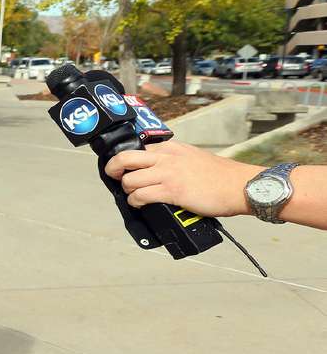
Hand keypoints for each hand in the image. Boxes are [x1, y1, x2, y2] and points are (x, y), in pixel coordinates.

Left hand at [103, 140, 259, 217]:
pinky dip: (135, 202)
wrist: (241, 186)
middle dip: (113, 168)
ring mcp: (168, 174)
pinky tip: (140, 204)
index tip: (121, 168)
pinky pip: (140, 196)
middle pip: (125, 158)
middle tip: (113, 177)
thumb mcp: (193, 157)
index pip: (138, 148)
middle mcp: (166, 157)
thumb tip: (156, 170)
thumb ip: (174, 160)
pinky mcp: (172, 191)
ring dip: (127, 191)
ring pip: (129, 180)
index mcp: (172, 148)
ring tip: (134, 196)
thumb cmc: (220, 176)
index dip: (125, 160)